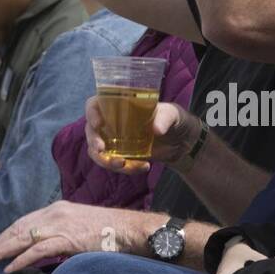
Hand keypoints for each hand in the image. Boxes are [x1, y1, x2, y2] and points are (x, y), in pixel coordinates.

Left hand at [0, 201, 135, 272]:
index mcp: (58, 209)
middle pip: (18, 228)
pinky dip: (21, 259)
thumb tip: (50, 247)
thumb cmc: (111, 231)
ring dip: (2, 250)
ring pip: (23, 237)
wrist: (130, 229)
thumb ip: (64, 233)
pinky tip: (10, 268)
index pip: (24, 221)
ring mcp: (61, 225)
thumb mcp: (82, 226)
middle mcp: (55, 213)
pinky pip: (38, 249)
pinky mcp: (68, 238)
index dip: (7, 234)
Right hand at [85, 98, 200, 174]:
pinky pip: (114, 164)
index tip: (98, 123)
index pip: (95, 105)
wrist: (182, 142)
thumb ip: (165, 118)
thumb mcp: (172, 114)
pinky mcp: (122, 155)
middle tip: (102, 150)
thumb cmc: (174, 119)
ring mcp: (115, 140)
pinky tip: (143, 167)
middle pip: (91, 131)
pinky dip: (126, 168)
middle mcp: (112, 122)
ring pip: (99, 152)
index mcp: (119, 105)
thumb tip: (156, 130)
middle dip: (93, 142)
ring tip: (124, 164)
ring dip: (106, 161)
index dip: (91, 113)